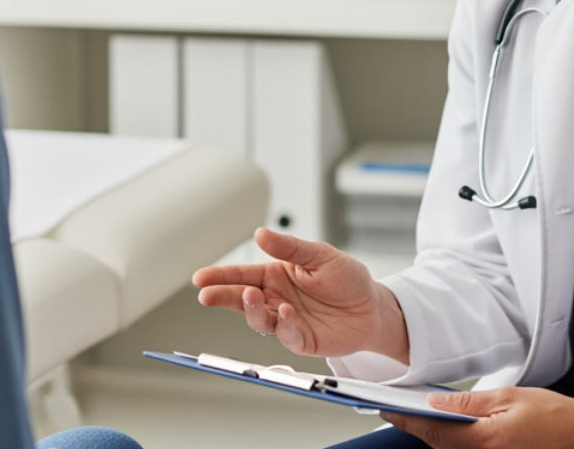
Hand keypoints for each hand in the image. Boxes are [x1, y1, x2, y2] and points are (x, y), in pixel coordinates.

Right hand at [192, 227, 408, 361]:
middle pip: (242, 298)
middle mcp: (276, 298)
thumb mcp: (321, 255)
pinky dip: (283, 325)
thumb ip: (291, 248)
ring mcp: (287, 320)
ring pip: (259, 319)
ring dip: (251, 309)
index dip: (220, 276)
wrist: (373, 307)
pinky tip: (286, 312)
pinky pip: (286, 336)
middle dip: (222, 296)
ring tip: (251, 296)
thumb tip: (261, 233)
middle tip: (206, 295)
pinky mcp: (301, 340)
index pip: (243, 274)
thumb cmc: (347, 279)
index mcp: (277, 275)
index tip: (200, 277)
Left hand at [383, 387, 573, 448]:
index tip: (384, 408)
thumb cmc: (554, 415)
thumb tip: (435, 400)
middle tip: (393, 410)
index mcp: (486, 440)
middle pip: (438, 446)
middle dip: (414, 429)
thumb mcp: (510, 397)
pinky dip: (451, 445)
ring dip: (433, 438)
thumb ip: (469, 402)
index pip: (435, 430)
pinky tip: (445, 431)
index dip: (406, 419)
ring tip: (415, 417)